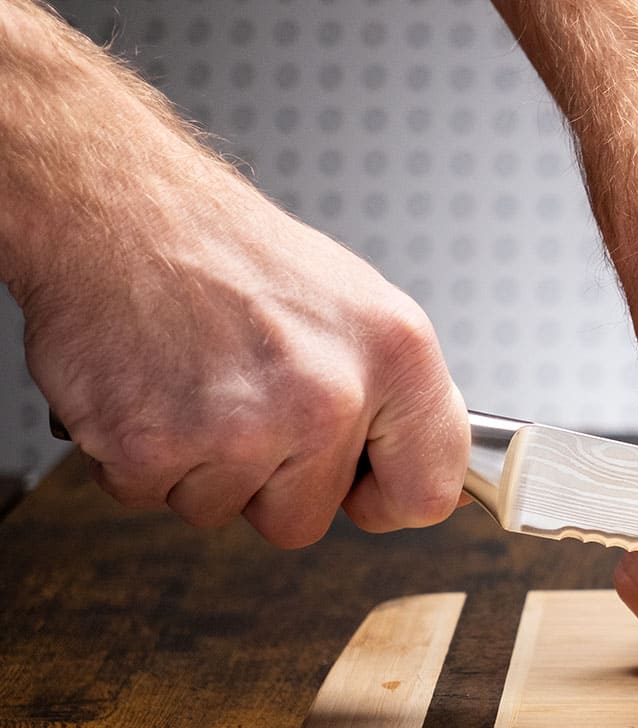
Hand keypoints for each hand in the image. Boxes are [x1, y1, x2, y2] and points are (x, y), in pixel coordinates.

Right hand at [16, 150, 468, 547]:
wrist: (116, 206)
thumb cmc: (230, 254)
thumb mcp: (359, 307)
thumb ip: (397, 399)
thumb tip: (431, 483)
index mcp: (398, 356)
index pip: (427, 493)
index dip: (384, 500)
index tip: (357, 484)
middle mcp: (329, 396)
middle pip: (304, 521)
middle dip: (266, 479)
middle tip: (240, 394)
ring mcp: (240, 426)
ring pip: (220, 512)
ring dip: (196, 465)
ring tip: (191, 379)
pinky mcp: (151, 446)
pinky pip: (147, 498)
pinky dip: (135, 456)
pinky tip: (146, 387)